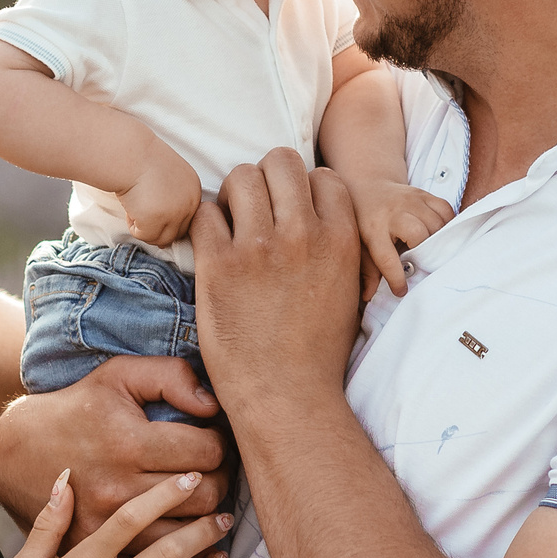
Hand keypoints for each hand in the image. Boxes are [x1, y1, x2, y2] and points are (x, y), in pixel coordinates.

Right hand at [0, 356, 230, 531]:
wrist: (16, 452)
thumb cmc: (77, 409)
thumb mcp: (118, 375)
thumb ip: (171, 377)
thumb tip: (212, 405)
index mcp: (128, 443)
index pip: (206, 452)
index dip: (221, 445)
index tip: (215, 443)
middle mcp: (118, 487)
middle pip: (203, 496)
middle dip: (221, 482)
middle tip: (217, 474)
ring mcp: (106, 524)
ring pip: (185, 537)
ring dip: (207, 523)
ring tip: (210, 508)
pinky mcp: (95, 549)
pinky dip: (177, 556)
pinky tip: (186, 540)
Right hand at [118, 144, 202, 248]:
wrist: (127, 152)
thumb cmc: (140, 160)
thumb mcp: (166, 178)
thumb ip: (170, 202)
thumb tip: (164, 241)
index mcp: (194, 190)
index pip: (185, 220)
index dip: (164, 216)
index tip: (150, 199)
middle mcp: (190, 203)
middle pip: (176, 233)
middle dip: (156, 225)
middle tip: (141, 205)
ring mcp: (175, 213)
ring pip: (161, 239)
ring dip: (145, 227)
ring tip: (136, 205)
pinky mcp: (157, 221)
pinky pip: (143, 236)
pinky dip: (133, 225)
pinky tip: (131, 205)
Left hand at [191, 148, 364, 417]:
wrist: (286, 396)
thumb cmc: (319, 351)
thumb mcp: (350, 291)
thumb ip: (339, 246)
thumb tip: (324, 217)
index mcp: (342, 239)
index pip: (322, 176)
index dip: (306, 189)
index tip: (294, 212)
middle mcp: (302, 234)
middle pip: (280, 161)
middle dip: (269, 179)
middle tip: (259, 210)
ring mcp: (258, 248)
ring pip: (241, 177)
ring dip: (236, 195)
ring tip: (235, 224)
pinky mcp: (219, 266)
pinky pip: (206, 213)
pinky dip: (207, 224)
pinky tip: (214, 247)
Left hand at [343, 175, 455, 300]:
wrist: (368, 186)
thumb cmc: (364, 221)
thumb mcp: (359, 245)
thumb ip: (367, 271)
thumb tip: (368, 297)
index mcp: (374, 229)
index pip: (386, 258)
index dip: (396, 278)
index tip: (402, 291)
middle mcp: (393, 213)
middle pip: (419, 235)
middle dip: (426, 253)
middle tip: (427, 267)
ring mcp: (410, 200)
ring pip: (436, 223)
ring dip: (440, 240)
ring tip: (437, 252)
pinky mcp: (423, 193)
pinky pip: (445, 209)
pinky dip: (448, 223)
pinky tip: (442, 234)